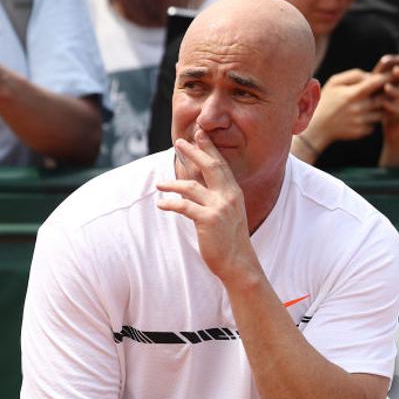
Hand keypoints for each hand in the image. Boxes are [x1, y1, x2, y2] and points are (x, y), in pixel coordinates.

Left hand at [156, 130, 258, 283]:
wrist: (238, 263)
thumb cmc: (230, 240)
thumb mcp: (229, 215)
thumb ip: (219, 198)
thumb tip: (200, 187)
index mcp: (235, 193)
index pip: (221, 165)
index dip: (210, 149)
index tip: (200, 135)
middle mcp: (229, 196)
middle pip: (210, 167)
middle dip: (194, 152)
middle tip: (180, 142)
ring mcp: (219, 207)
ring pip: (190, 186)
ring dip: (172, 183)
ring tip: (160, 184)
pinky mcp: (208, 220)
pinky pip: (183, 206)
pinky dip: (170, 204)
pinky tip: (162, 204)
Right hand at [304, 68, 389, 152]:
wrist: (317, 127)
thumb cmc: (327, 100)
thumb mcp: (334, 83)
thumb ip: (353, 75)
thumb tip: (371, 75)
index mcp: (352, 94)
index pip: (375, 84)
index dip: (387, 78)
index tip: (394, 74)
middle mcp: (358, 108)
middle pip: (383, 99)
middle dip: (390, 94)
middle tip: (395, 89)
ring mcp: (360, 121)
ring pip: (381, 113)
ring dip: (383, 108)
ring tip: (381, 102)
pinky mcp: (361, 131)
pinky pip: (374, 124)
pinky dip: (373, 119)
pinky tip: (368, 116)